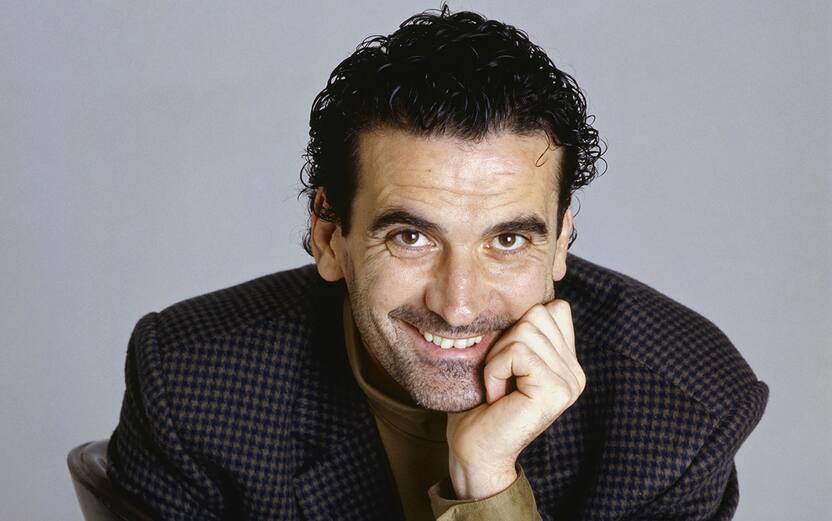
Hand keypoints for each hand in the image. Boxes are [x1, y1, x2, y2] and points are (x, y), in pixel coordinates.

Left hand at [446, 299, 585, 498]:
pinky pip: (517, 352)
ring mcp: (570, 382)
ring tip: (498, 387)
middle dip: (505, 340)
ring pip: (525, 330)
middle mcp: (575, 372)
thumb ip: (522, 331)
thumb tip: (531, 293)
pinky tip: (498, 395)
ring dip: (498, 357)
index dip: (518, 325)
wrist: (473, 450)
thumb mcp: (503, 356)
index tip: (506, 361)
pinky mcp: (556, 391)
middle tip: (499, 376)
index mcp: (567, 361)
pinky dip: (496, 369)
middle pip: (538, 313)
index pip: (553, 308)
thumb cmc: (479, 404)